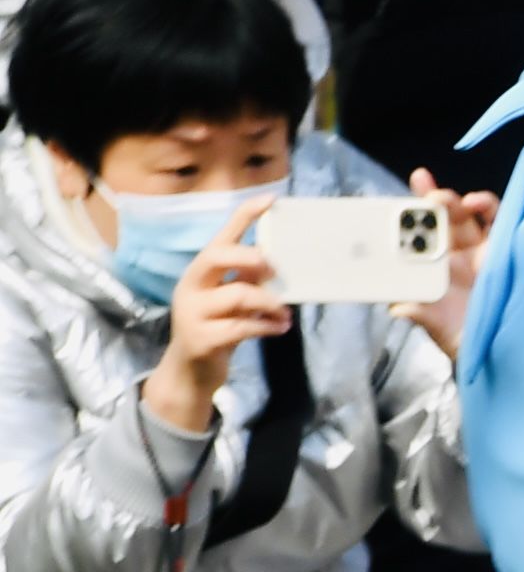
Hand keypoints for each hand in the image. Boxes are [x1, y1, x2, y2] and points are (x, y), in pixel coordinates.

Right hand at [148, 205, 288, 435]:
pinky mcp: (201, 340)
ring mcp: (192, 313)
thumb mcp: (229, 300)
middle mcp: (190, 287)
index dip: (243, 217)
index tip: (270, 199)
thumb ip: (246, 280)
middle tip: (275, 270)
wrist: (189, 372)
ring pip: (237, 295)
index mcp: (199, 273)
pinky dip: (267, 327)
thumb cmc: (216, 328)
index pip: (220, 237)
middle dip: (249, 257)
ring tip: (285, 314)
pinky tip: (279, 328)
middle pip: (215, 256)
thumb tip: (279, 263)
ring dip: (270, 303)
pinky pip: (242, 327)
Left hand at [404, 168, 495, 355]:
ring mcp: (479, 249)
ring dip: (453, 202)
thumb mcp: (442, 330)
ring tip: (444, 199)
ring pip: (464, 215)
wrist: (508, 347)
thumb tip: (399, 309)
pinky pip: (496, 218)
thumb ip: (423, 316)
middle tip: (424, 190)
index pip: (416, 238)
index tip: (388, 206)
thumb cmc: (469, 338)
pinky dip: (487, 205)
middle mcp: (454, 256)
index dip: (404, 220)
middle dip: (429, 201)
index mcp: (434, 271)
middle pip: (439, 220)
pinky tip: (476, 202)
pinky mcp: (505, 246)